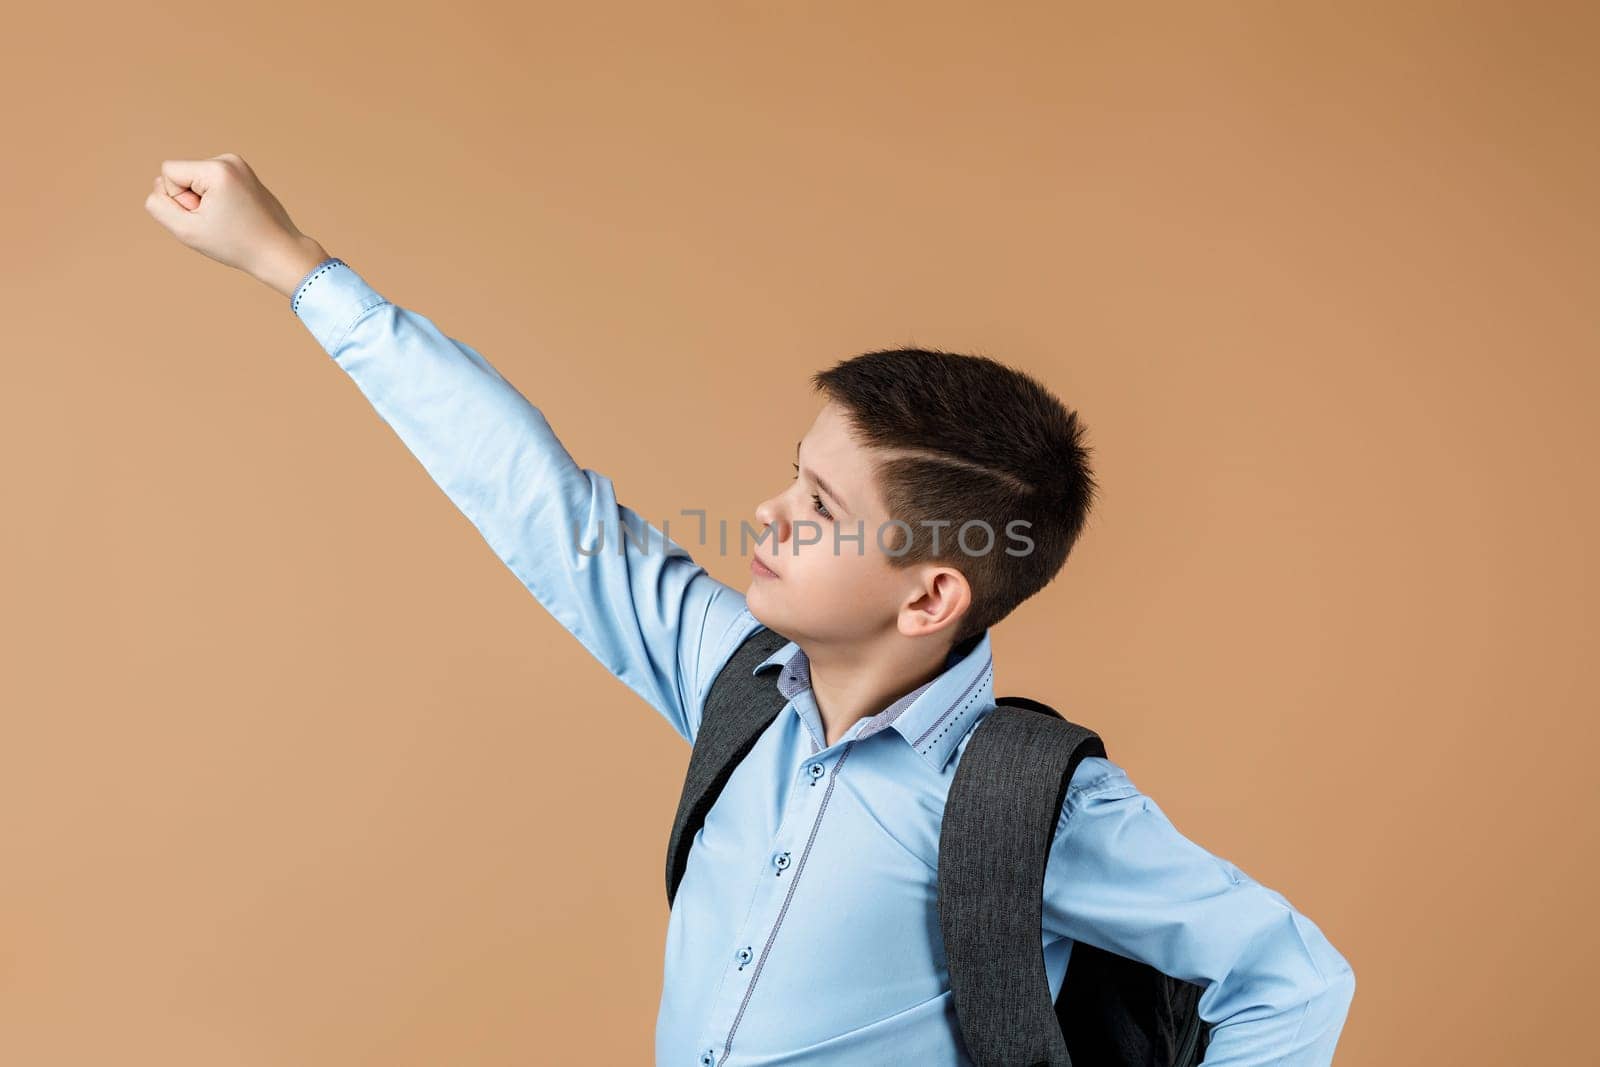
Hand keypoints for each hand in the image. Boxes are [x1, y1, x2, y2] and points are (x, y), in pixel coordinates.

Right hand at [144, 153, 329, 297]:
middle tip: (219, 221)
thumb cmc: (235, 245)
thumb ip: (158, 205)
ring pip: (195, 180)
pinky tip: (235, 215)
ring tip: (228, 220)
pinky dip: (216, 200)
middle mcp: (229, 160)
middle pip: (182, 175)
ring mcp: (239, 165)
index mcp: (216, 168)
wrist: (280, 253)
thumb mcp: (186, 230)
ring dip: (203, 202)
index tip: (206, 217)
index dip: (178, 200)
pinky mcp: (244, 174)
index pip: (168, 173)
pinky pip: (210, 184)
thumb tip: (160, 185)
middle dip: (191, 200)